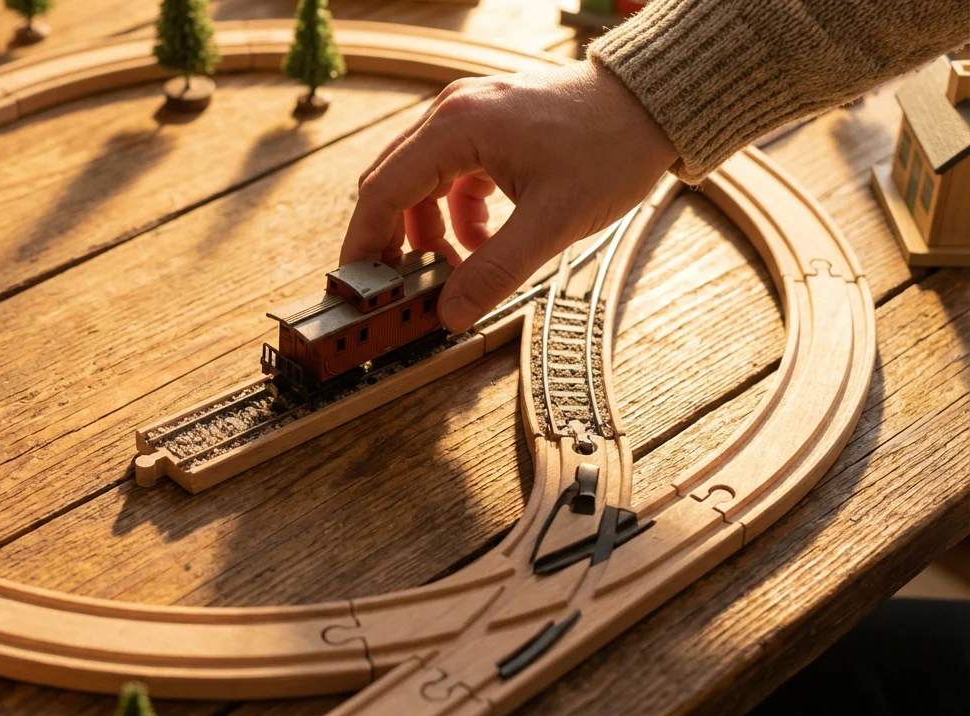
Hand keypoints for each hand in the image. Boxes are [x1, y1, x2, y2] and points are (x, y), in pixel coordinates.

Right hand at [339, 60, 676, 331]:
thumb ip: (495, 271)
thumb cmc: (612, 145)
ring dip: (431, 230)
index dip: (364, 243)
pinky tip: (487, 240)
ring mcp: (470, 114)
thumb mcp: (553, 222)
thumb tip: (451, 313)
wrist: (655, 103)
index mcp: (457, 127)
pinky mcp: (489, 125)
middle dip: (393, 240)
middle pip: (393, 184)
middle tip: (401, 287)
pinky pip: (452, 174)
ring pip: (422, 182)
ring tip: (458, 268)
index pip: (382, 191)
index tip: (359, 285)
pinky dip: (458, 213)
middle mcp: (454, 113)